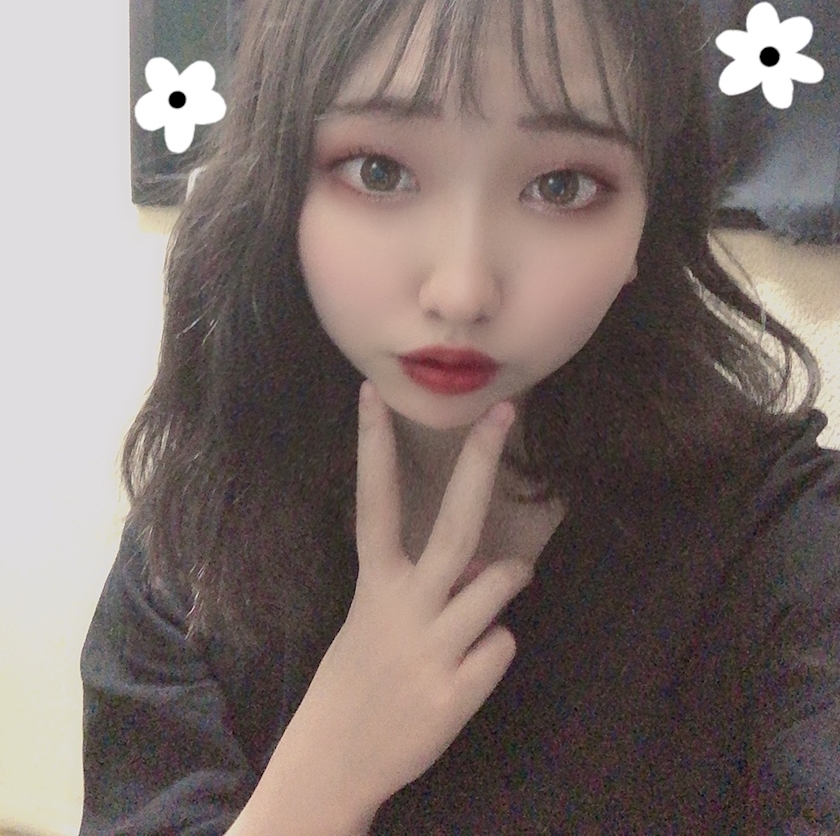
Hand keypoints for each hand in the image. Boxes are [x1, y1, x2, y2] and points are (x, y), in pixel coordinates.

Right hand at [291, 380, 532, 812]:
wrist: (336, 762)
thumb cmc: (360, 677)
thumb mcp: (377, 620)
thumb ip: (426, 586)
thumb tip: (484, 561)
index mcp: (375, 584)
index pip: (373, 503)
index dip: (372, 448)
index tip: (372, 394)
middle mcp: (404, 607)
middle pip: (455, 525)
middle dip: (481, 464)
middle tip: (504, 412)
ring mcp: (432, 649)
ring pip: (501, 585)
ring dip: (506, 581)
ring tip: (490, 596)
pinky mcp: (456, 693)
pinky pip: (503, 645)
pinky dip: (493, 651)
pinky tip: (466, 671)